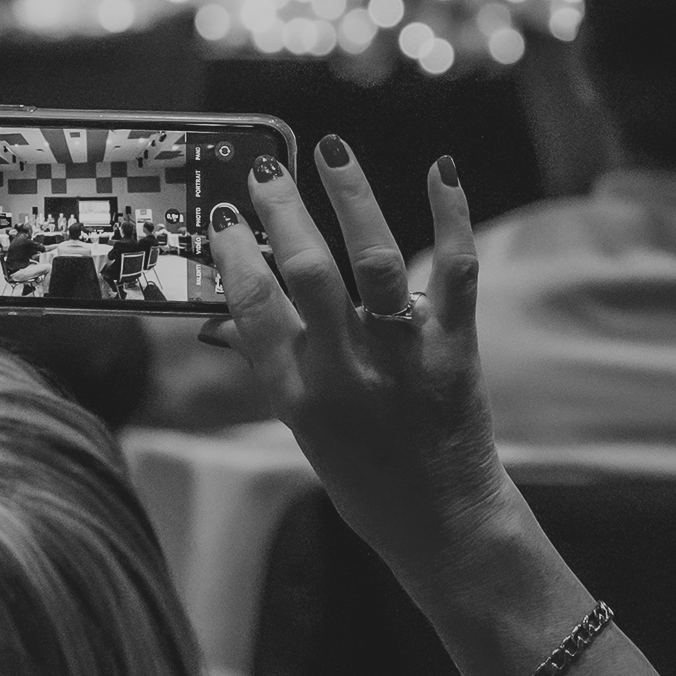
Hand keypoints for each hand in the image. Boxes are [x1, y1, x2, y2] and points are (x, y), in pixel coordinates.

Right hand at [207, 142, 508, 604]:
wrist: (441, 524)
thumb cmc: (364, 475)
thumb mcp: (302, 426)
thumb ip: (271, 363)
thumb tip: (225, 316)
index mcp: (297, 393)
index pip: (252, 307)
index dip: (233, 253)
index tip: (220, 213)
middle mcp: (346, 372)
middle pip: (308, 273)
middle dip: (283, 212)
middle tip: (265, 170)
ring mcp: (403, 359)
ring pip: (377, 262)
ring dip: (353, 198)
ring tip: (332, 151)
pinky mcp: (454, 349)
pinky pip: (455, 271)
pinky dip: (449, 216)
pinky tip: (442, 170)